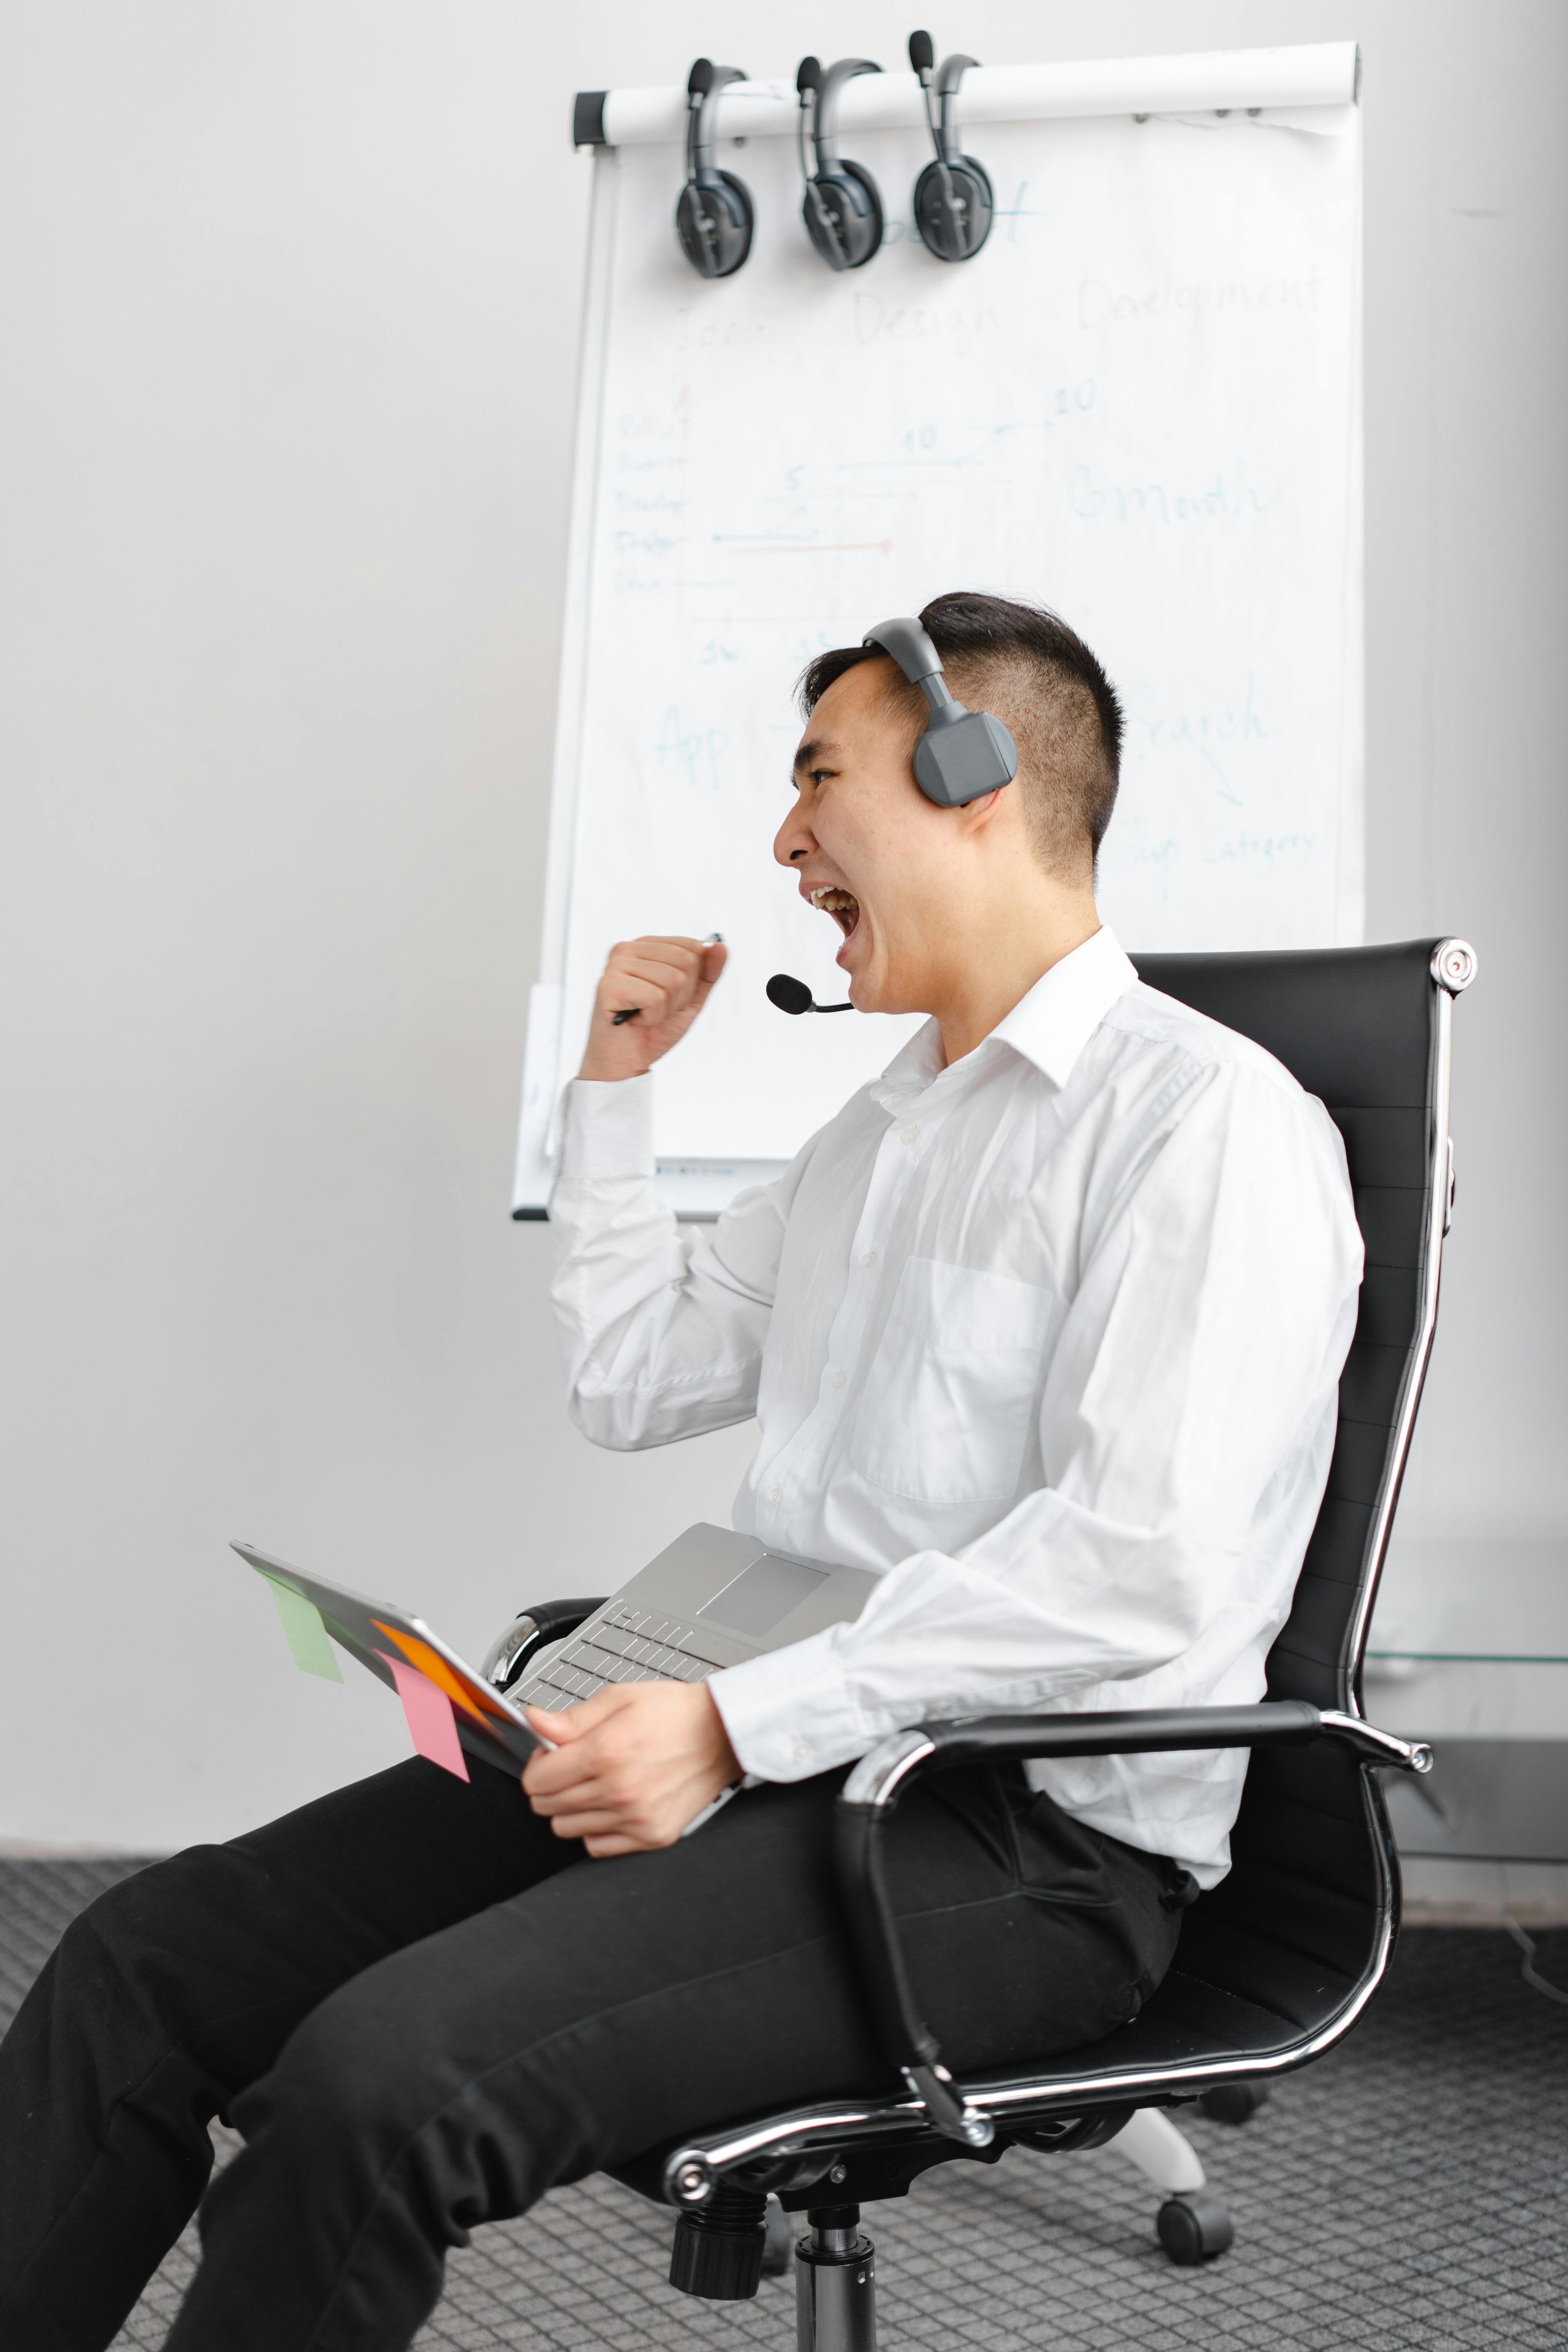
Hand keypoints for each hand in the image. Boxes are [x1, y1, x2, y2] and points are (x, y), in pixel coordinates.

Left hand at [522, 1680, 742, 1855]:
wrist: (723, 1733)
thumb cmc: (676, 1713)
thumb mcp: (620, 1698)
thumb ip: (572, 1718)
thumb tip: (535, 1722)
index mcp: (606, 1753)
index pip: (537, 1780)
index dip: (537, 1765)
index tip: (548, 1755)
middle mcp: (619, 1791)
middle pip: (547, 1806)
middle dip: (550, 1784)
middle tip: (571, 1766)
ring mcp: (636, 1818)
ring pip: (567, 1829)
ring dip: (571, 1808)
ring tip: (594, 1783)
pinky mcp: (653, 1836)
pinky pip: (597, 1847)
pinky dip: (596, 1829)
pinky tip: (610, 1805)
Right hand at [577, 935, 727, 1081]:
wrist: (627, 1060)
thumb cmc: (654, 1028)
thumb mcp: (691, 999)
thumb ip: (708, 973)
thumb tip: (721, 946)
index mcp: (647, 945)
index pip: (693, 947)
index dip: (693, 980)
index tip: (671, 996)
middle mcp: (628, 949)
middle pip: (686, 961)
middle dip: (681, 995)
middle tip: (657, 1009)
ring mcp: (616, 966)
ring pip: (673, 980)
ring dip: (666, 1009)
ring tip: (645, 1015)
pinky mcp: (609, 986)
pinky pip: (655, 997)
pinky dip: (653, 1017)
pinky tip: (636, 1019)